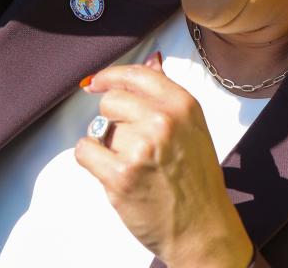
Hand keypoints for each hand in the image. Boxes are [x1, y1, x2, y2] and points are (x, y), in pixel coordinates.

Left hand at [75, 56, 253, 267]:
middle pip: (110, 101)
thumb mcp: (192, 127)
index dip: (111, 77)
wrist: (202, 229)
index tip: (98, 83)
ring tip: (133, 165)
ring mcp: (141, 147)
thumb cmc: (197, 180)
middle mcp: (163, 120)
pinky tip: (112, 172)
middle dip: (112, 121)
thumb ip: (166, 94)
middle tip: (131, 145)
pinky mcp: (121, 174)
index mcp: (182, 105)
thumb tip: (150, 59)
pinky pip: (85, 150)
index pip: (136, 74)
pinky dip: (91, 160)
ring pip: (98, 129)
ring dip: (107, 146)